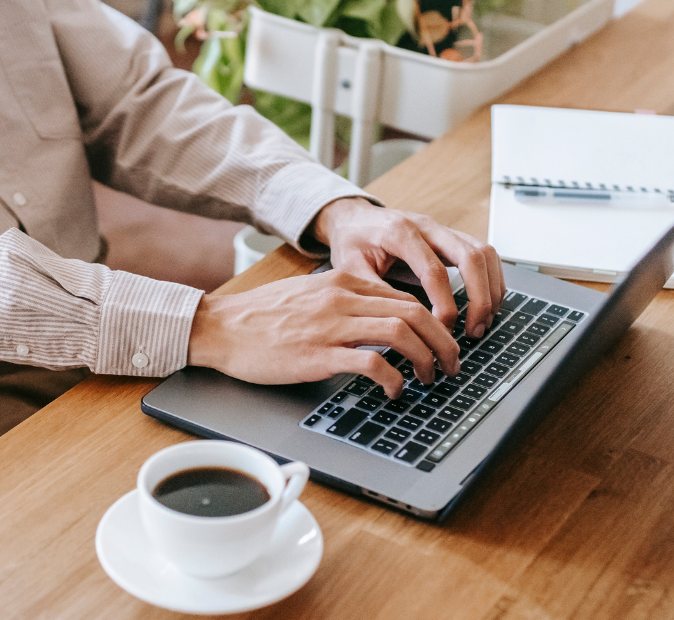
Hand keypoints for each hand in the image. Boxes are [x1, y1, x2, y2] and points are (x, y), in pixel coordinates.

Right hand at [187, 270, 459, 397]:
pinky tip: (395, 390)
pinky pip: (371, 363)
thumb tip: (380, 317)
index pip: (406, 296)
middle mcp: (341, 299)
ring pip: (401, 333)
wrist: (220, 328)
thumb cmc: (261, 317)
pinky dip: (393, 379)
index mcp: (342, 282)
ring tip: (432, 378)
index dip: (435, 321)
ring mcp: (331, 326)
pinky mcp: (318, 355)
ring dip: (427, 358)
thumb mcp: (309, 295)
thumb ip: (344, 300)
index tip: (443, 341)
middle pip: (414, 312)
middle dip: (443, 341)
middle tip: (452, 363)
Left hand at [310, 198, 504, 337]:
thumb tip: (404, 326)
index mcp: (400, 233)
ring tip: (483, 322)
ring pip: (485, 253)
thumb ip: (375, 293)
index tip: (443, 331)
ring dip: (491, 289)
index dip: (445, 305)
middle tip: (474, 331)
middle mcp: (427, 226)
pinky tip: (485, 304)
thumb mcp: (350, 269)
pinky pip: (483, 254)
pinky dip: (491, 280)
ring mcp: (443, 229)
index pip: (434, 271)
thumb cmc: (351, 242)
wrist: (353, 218)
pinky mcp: (451, 237)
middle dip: (480, 298)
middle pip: (471, 256)